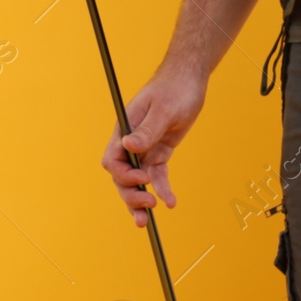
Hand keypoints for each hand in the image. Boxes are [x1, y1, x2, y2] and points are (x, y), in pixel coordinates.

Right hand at [101, 63, 207, 226]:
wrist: (189, 79)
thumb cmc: (174, 88)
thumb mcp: (164, 109)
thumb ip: (147, 130)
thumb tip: (128, 147)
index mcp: (124, 130)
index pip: (112, 160)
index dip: (122, 175)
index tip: (142, 179)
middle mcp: (131, 142)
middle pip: (121, 176)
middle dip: (130, 194)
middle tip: (147, 207)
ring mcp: (145, 148)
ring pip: (137, 181)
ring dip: (140, 200)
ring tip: (146, 221)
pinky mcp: (160, 152)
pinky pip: (158, 175)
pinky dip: (163, 189)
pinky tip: (170, 202)